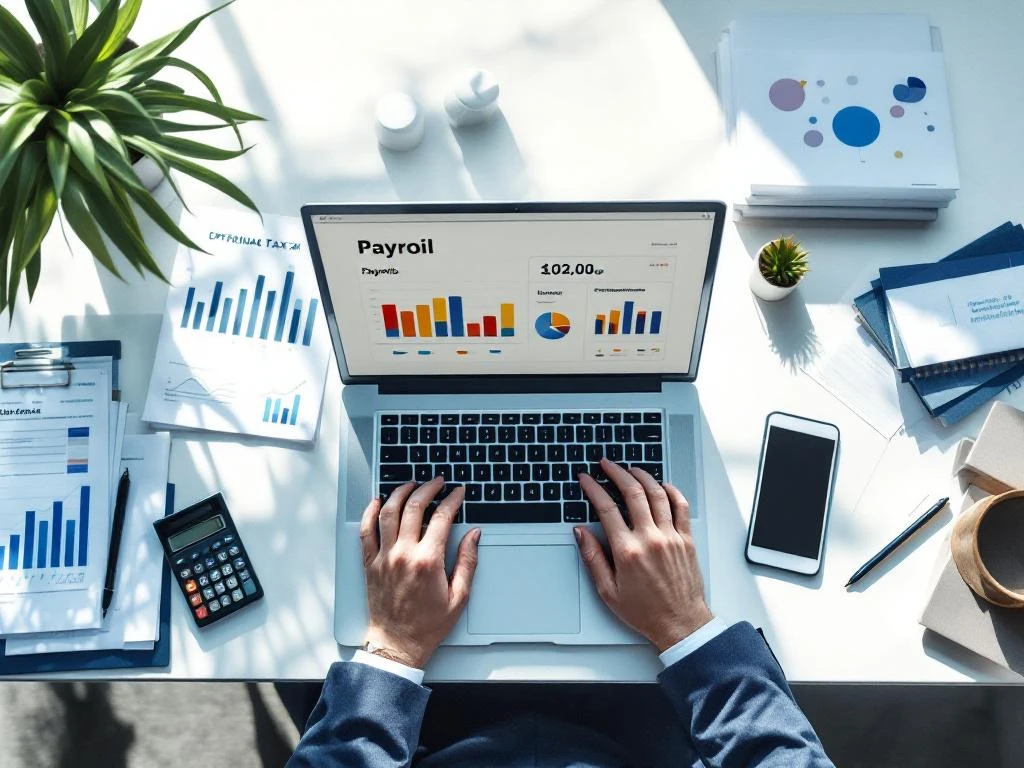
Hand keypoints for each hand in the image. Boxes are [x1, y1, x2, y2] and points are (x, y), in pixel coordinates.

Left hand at [359, 478, 480, 667]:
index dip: (452, 500)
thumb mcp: (459, 597)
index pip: (442, 518)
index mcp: (428, 562)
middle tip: (437, 482)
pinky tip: (377, 501)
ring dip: (400, 493)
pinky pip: (366, 531)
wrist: (397, 644)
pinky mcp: (370, 563)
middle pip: (414, 507)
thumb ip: (468, 562)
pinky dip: (370, 512)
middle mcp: (404, 554)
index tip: (458, 492)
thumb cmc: (427, 625)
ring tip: (411, 484)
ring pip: (388, 512)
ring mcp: (384, 557)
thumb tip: (474, 535)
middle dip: (428, 489)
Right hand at [575, 458, 712, 651]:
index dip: (593, 489)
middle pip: (632, 492)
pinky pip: (681, 506)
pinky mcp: (686, 539)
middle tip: (606, 464)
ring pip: (657, 494)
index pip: (606, 508)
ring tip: (630, 469)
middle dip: (616, 473)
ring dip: (642, 476)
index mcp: (627, 551)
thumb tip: (580, 533)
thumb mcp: (608, 591)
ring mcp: (671, 537)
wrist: (681, 623)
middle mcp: (650, 539)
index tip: (586, 479)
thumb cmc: (645, 611)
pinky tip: (662, 485)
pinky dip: (671, 491)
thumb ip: (593, 558)